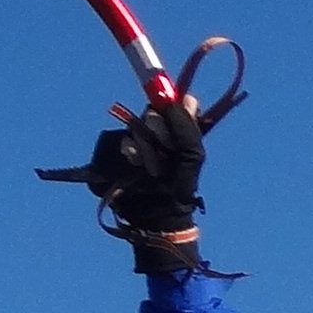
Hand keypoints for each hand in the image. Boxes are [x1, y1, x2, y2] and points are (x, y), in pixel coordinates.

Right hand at [37, 77, 243, 271]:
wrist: (155, 216)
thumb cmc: (179, 187)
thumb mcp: (191, 155)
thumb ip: (187, 127)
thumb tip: (188, 96)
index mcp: (179, 132)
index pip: (170, 105)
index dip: (168, 106)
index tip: (165, 110)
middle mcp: (158, 134)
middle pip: (152, 114)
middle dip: (157, 131)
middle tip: (162, 150)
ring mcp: (139, 143)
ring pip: (135, 127)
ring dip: (143, 145)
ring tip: (149, 165)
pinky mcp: (121, 152)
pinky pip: (121, 141)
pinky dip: (128, 151)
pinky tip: (135, 165)